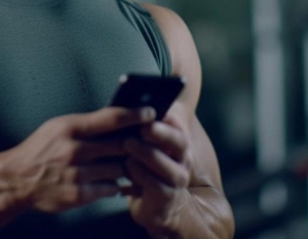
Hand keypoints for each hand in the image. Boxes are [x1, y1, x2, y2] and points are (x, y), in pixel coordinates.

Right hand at [0, 106, 155, 212]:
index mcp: (70, 128)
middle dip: (136, 143)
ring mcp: (75, 174)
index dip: (134, 114)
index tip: (151, 112)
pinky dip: (113, 184)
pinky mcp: (77, 195)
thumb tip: (119, 118)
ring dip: (124, 166)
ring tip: (125, 162)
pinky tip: (111, 180)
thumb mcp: (58, 127)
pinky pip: (109, 189)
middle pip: (120, 145)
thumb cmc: (41, 149)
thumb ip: (86, 124)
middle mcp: (73, 150)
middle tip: (147, 140)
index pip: (110, 118)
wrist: (15, 179)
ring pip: (118, 168)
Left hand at [123, 102, 194, 235]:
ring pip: (166, 165)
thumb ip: (138, 126)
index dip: (167, 116)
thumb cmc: (144, 166)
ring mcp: (177, 179)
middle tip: (144, 126)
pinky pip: (154, 185)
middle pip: (179, 142)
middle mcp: (183, 158)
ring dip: (146, 153)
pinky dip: (140, 174)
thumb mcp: (142, 144)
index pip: (179, 123)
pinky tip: (127, 167)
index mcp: (178, 141)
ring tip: (128, 144)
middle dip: (161, 133)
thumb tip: (124, 102)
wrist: (153, 204)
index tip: (152, 109)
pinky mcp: (167, 197)